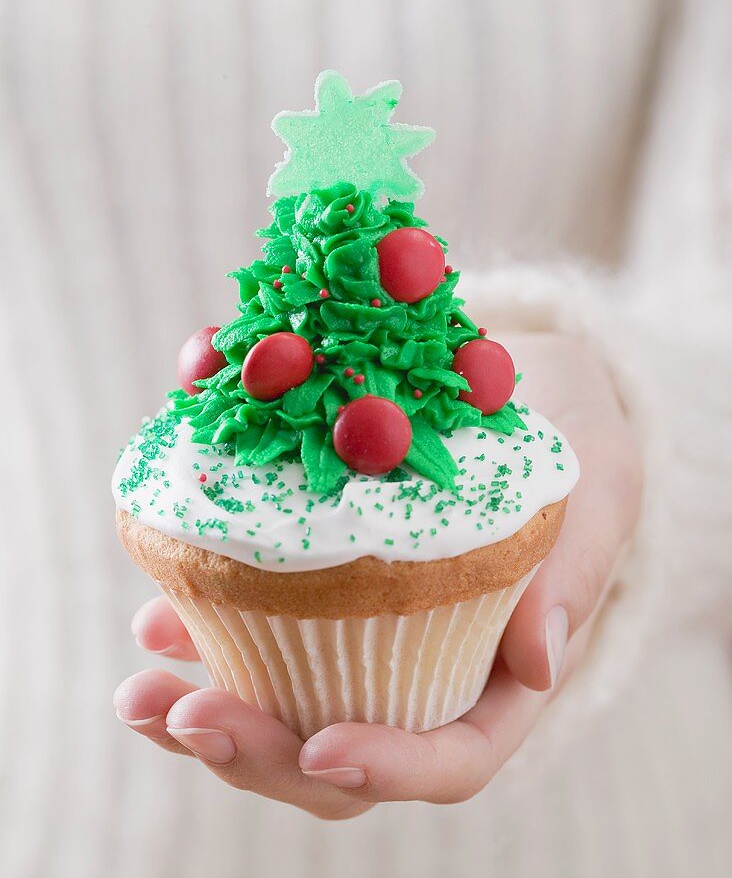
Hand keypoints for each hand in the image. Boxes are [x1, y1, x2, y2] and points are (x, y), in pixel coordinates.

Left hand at [114, 332, 641, 818]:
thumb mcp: (603, 487)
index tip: (322, 744)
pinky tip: (155, 619)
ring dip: (206, 707)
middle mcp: (430, 670)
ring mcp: (371, 636)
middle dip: (259, 751)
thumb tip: (542, 665)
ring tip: (138, 688)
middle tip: (183, 715)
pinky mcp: (327, 589)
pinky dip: (203, 633)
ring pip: (288, 705)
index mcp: (505, 672)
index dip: (387, 766)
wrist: (533, 381)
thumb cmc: (581, 434)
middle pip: (345, 749)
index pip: (452, 754)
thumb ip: (577, 570)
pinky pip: (260, 632)